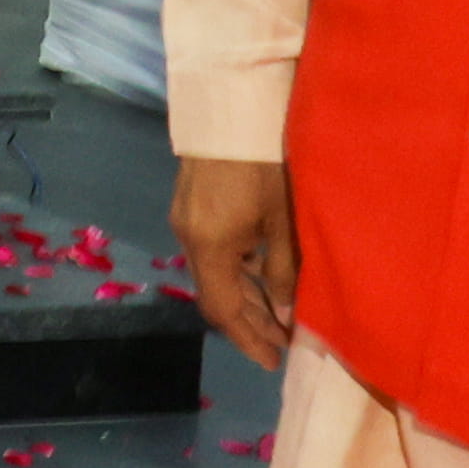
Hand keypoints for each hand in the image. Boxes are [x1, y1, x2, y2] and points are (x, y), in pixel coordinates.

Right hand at [173, 154, 298, 373]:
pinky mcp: (190, 204)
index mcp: (210, 246)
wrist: (232, 107)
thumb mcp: (283, 220)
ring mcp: (185, 219)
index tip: (274, 360)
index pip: (224, 310)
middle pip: (215, 295)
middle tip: (280, 343)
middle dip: (248, 323)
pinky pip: (211, 251)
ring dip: (243, 296)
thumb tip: (283, 314)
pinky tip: (260, 271)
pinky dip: (235, 270)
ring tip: (276, 313)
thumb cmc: (266, 162)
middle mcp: (189, 238)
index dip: (248, 339)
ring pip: (213, 273)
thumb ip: (283, 271)